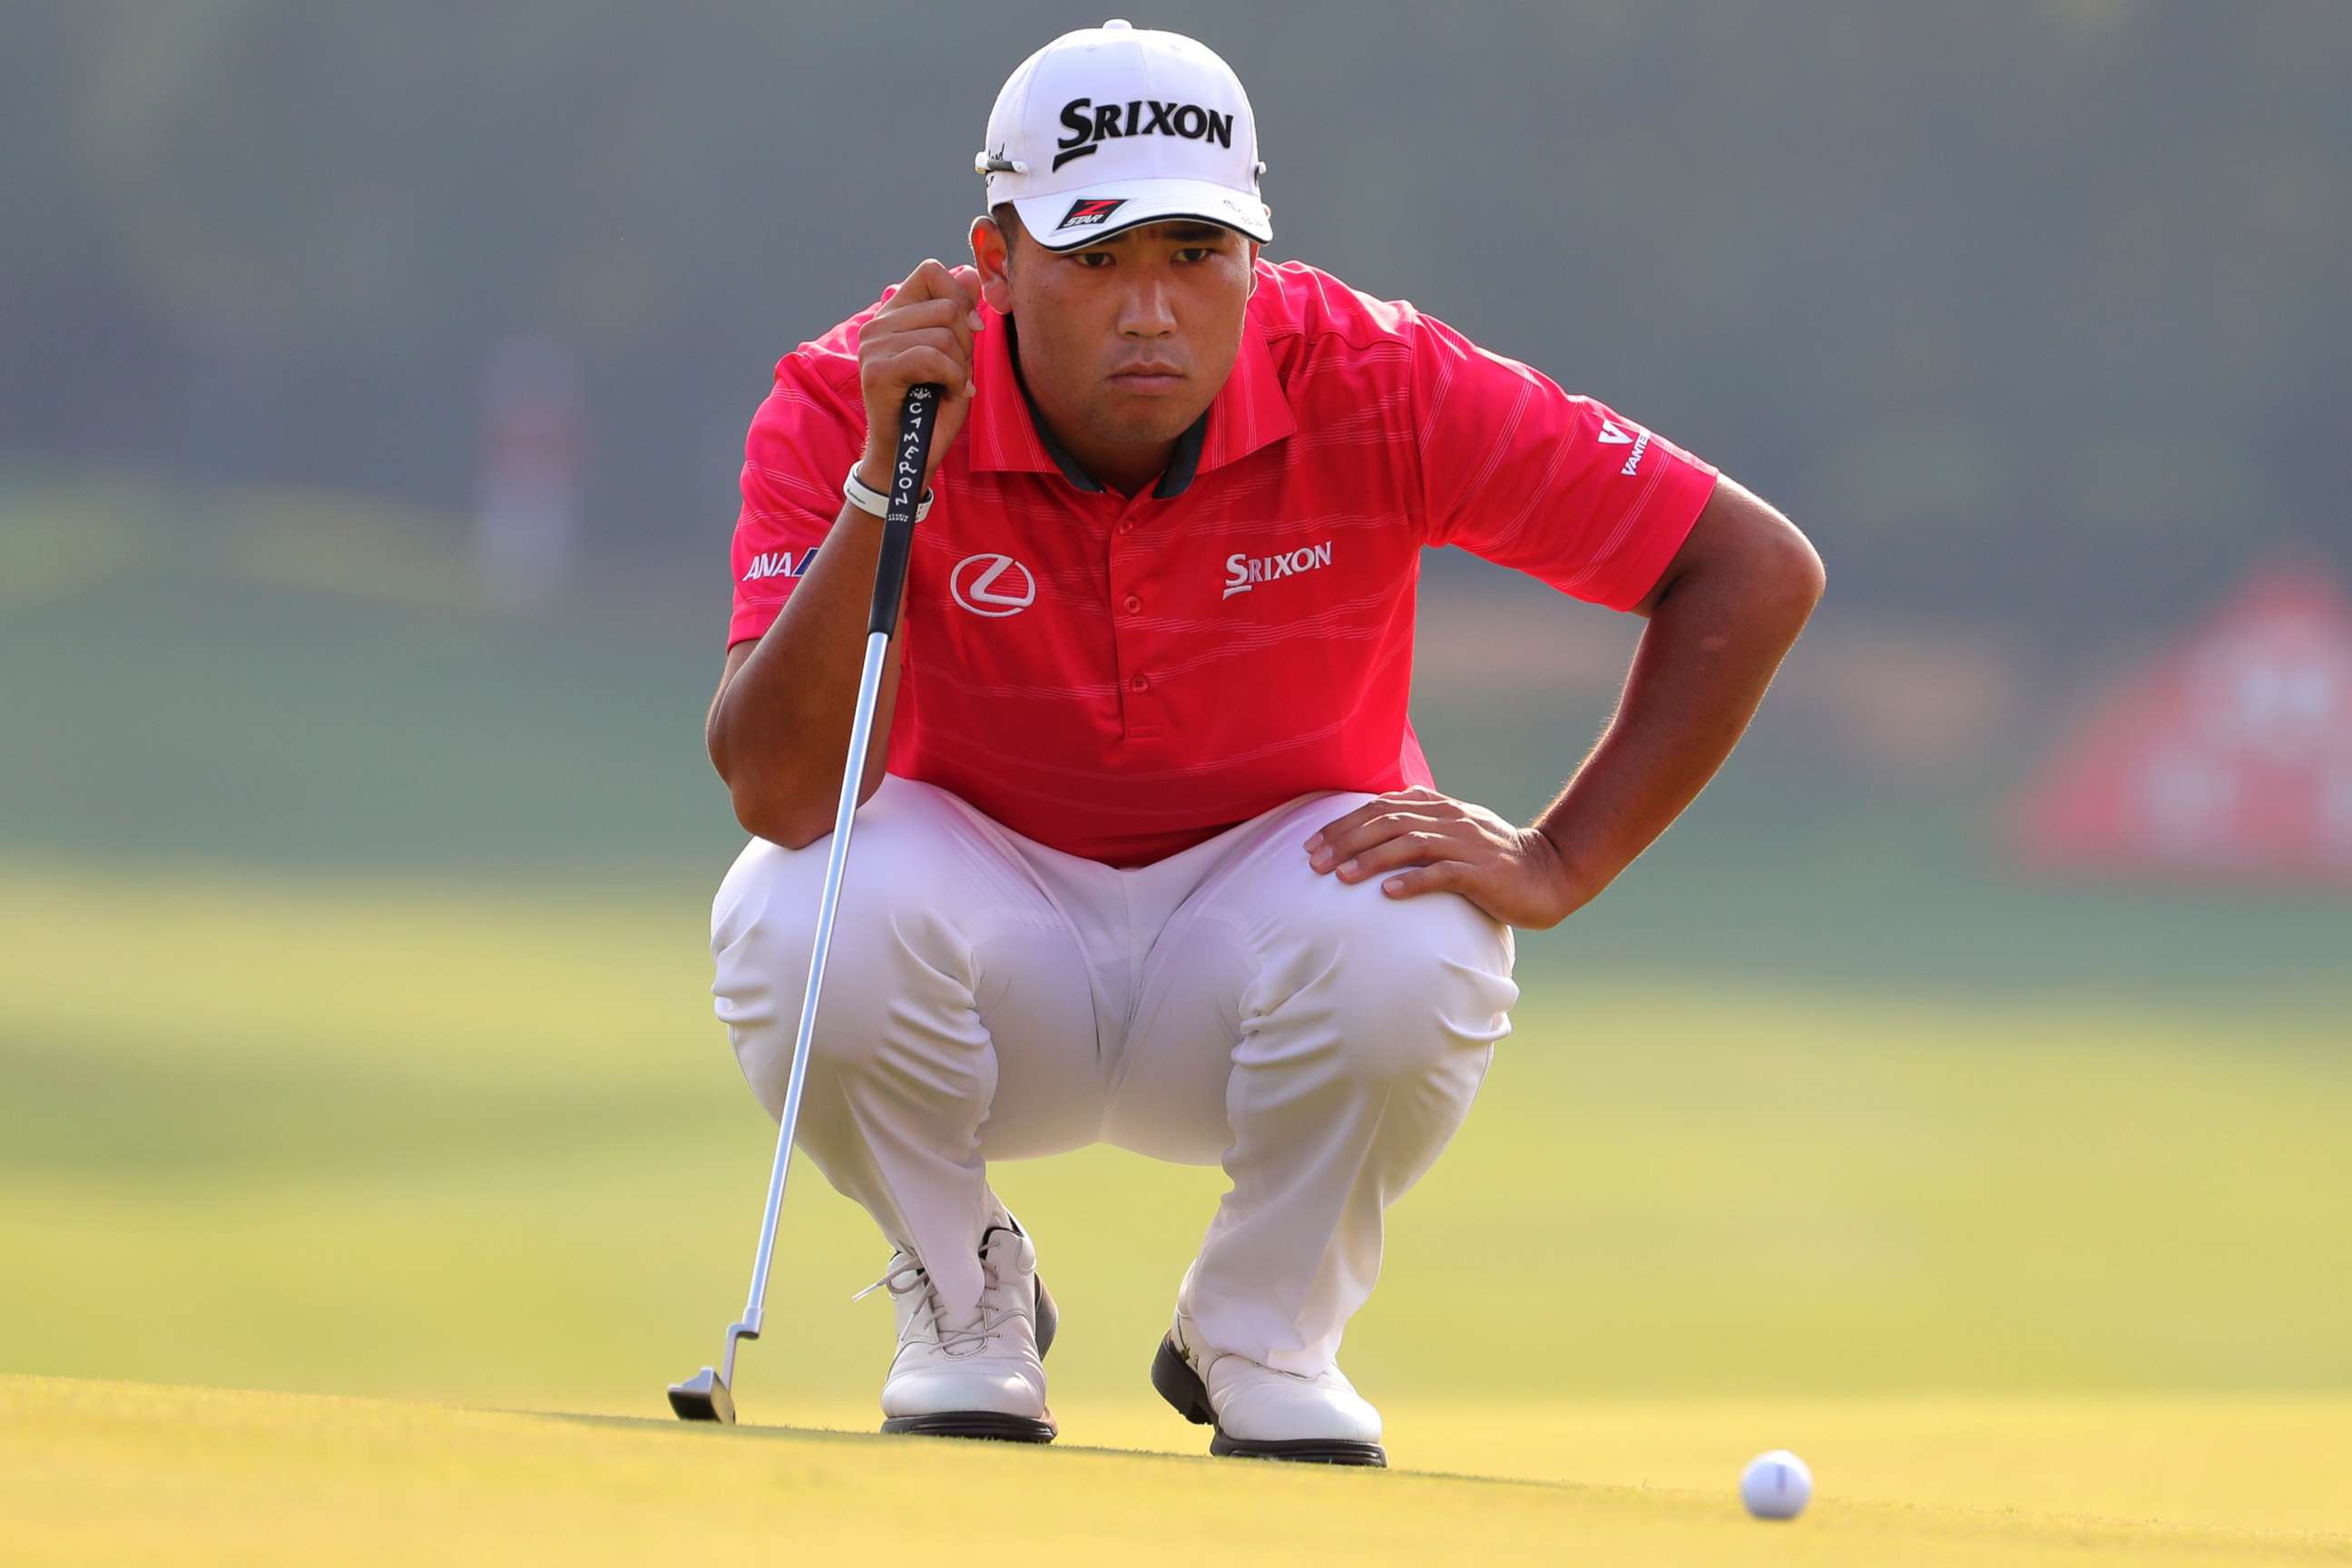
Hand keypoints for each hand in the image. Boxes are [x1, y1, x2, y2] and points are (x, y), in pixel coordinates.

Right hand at [856, 258, 983, 492]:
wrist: (911, 455)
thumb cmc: (934, 407)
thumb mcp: (956, 354)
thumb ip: (960, 313)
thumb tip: (969, 272)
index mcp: (895, 314)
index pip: (930, 271)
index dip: (960, 296)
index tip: (972, 329)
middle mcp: (878, 325)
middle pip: (946, 306)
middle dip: (966, 342)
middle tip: (958, 372)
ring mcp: (873, 347)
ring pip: (943, 334)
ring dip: (959, 367)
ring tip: (949, 386)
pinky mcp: (877, 371)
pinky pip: (931, 358)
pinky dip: (951, 378)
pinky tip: (948, 393)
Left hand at [1303, 785, 1590, 929]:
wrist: (1548, 873)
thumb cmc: (1493, 858)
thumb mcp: (1455, 830)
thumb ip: (1422, 821)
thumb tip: (1382, 813)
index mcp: (1439, 807)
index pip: (1381, 807)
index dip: (1343, 823)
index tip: (1312, 844)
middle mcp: (1450, 819)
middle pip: (1387, 822)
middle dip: (1346, 841)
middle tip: (1314, 863)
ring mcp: (1466, 844)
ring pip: (1410, 844)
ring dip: (1371, 860)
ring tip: (1340, 877)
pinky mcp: (1482, 873)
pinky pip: (1443, 874)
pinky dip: (1413, 882)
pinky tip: (1388, 894)